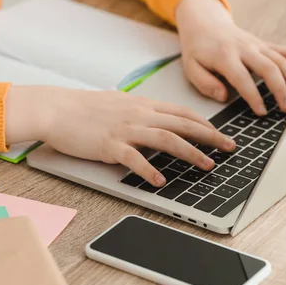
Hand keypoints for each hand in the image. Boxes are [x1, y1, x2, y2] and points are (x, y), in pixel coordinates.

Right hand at [5, 86, 235, 185]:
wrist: (56, 108)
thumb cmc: (84, 108)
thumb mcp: (118, 103)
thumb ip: (138, 110)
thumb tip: (154, 118)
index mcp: (142, 104)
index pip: (181, 112)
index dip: (204, 123)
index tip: (220, 133)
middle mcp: (139, 114)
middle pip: (182, 124)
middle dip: (210, 136)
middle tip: (229, 147)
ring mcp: (125, 129)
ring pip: (167, 139)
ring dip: (191, 153)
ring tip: (207, 165)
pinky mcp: (110, 144)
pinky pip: (135, 158)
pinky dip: (150, 170)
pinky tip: (161, 181)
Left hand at [175, 0, 285, 114]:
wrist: (205, 24)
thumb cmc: (198, 50)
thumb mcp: (190, 67)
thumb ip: (205, 83)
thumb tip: (224, 97)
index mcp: (224, 56)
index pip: (242, 77)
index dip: (253, 96)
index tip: (261, 112)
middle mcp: (245, 48)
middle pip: (269, 67)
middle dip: (281, 90)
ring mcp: (258, 45)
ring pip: (282, 60)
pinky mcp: (265, 44)